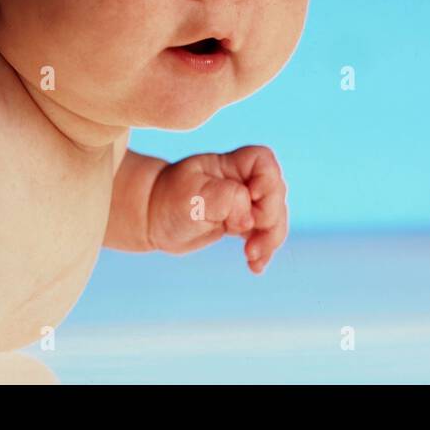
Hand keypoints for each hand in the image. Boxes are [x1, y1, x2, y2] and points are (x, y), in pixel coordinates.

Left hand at [146, 144, 287, 273]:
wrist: (153, 218)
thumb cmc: (169, 199)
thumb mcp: (193, 195)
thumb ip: (225, 199)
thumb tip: (249, 219)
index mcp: (231, 165)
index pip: (264, 162)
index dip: (266, 182)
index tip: (251, 200)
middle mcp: (242, 181)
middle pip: (276, 194)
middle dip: (270, 221)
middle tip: (249, 245)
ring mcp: (244, 203)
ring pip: (274, 217)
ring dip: (270, 240)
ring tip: (252, 258)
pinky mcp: (241, 223)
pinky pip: (264, 235)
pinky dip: (264, 251)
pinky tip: (256, 266)